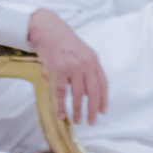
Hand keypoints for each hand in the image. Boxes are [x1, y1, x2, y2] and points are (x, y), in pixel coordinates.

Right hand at [27, 7, 108, 124]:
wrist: (49, 31)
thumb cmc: (65, 42)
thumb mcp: (83, 52)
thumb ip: (88, 68)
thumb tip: (90, 90)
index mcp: (93, 60)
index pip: (103, 83)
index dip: (104, 99)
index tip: (103, 111)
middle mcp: (85, 64)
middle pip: (93, 91)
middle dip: (93, 109)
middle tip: (92, 121)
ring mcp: (72, 68)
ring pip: (78, 95)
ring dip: (78, 110)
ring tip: (79, 121)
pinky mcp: (58, 71)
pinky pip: (61, 93)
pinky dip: (62, 106)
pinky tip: (62, 115)